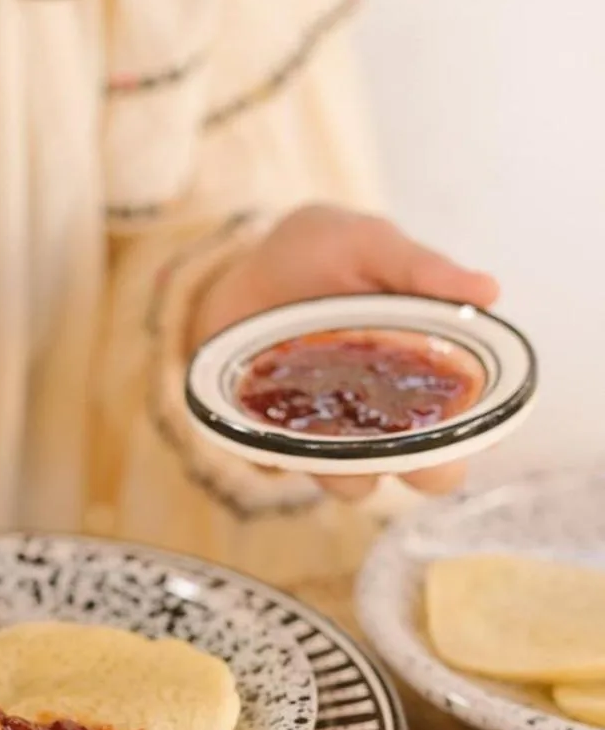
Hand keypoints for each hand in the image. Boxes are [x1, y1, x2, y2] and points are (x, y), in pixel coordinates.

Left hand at [193, 205, 500, 499]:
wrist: (240, 265)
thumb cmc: (321, 254)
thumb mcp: (369, 245)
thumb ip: (421, 268)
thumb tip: (489, 291)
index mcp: (427, 374)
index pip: (469, 427)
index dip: (472, 434)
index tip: (459, 416)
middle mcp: (387, 418)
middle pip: (424, 474)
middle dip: (421, 468)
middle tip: (397, 435)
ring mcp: (331, 436)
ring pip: (353, 485)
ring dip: (345, 466)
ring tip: (322, 414)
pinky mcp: (274, 441)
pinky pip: (281, 466)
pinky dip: (277, 448)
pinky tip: (265, 410)